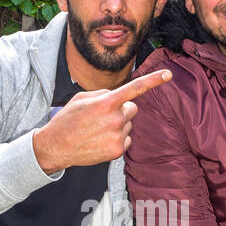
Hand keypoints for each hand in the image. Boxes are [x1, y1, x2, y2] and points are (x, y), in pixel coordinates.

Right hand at [33, 68, 172, 173]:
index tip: (168, 75)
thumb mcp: (82, 98)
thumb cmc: (68, 120)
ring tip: (97, 130)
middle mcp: (115, 119)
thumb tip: (120, 97)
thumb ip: (104, 93)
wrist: (57, 146)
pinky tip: (100, 140)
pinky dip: (117, 139)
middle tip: (102, 117)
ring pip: (128, 124)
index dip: (153, 80)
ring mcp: (118, 136)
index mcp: (106, 102)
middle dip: (122, 110)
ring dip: (117, 125)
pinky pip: (127, 139)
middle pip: (132, 108)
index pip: (135, 88)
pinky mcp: (118, 150)